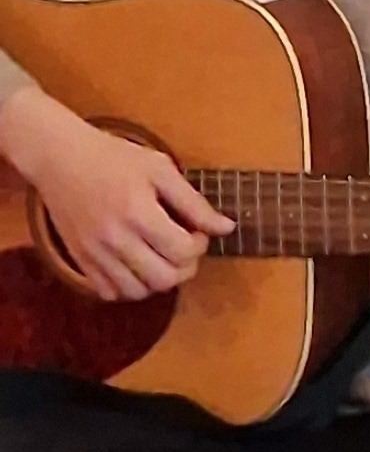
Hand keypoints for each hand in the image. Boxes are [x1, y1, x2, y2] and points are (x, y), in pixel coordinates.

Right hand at [0, 88, 231, 297]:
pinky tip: (135, 265)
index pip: (183, 252)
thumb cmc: (114, 158)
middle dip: (185, 268)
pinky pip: (110, 293)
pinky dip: (128, 286)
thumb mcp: (159, 169)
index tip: (195, 231)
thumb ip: (194, 202)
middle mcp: (115, 237)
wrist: (60, 158)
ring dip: (158, 280)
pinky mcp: (80, 260)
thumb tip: (226, 228)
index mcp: (138, 211)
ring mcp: (94, 253)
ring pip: (138, 292)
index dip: (200, 245)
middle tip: (183, 248)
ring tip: (160, 258)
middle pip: (164, 279)